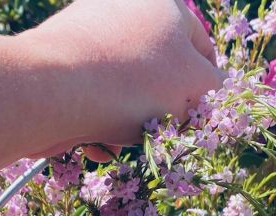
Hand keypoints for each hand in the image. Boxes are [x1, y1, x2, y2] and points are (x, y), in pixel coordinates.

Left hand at [20, 0, 223, 159]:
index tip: (202, 119)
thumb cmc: (134, 84)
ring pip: (125, 93)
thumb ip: (218, 89)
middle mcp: (124, 11)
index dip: (207, 88)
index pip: (201, 48)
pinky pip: (93, 98)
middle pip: (159, 74)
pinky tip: (95, 143)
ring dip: (129, 126)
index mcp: (162, 4)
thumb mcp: (194, 87)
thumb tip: (224, 90)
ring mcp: (88, 35)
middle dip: (162, 113)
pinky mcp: (61, 64)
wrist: (51, 92)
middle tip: (162, 137)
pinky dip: (98, 123)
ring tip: (121, 141)